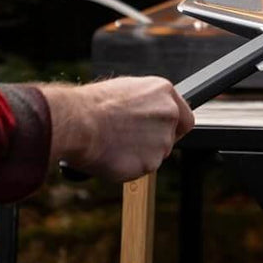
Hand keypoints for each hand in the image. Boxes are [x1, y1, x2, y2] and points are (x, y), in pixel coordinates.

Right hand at [41, 77, 193, 181]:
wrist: (77, 122)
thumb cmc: (91, 105)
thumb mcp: (125, 92)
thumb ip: (145, 104)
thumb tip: (145, 114)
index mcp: (164, 92)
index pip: (185, 117)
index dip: (173, 129)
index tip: (162, 134)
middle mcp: (169, 114)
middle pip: (169, 139)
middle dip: (151, 144)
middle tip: (127, 141)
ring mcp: (162, 139)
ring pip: (154, 156)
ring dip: (138, 156)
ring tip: (113, 144)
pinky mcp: (151, 162)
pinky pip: (140, 170)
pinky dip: (127, 168)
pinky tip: (112, 155)